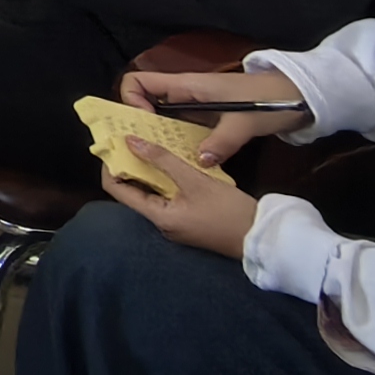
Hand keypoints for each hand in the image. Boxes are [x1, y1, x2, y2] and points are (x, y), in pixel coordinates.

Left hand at [108, 146, 261, 258]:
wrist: (262, 237)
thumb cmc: (228, 211)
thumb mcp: (196, 180)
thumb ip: (163, 160)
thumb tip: (130, 141)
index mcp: (157, 216)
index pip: (118, 190)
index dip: (112, 165)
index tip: (114, 143)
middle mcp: (161, 223)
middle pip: (134, 190)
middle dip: (131, 164)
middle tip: (131, 138)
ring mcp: (176, 223)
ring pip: (154, 192)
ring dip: (150, 170)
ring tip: (149, 144)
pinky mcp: (190, 220)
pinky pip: (170, 196)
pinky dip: (167, 179)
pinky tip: (172, 161)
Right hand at [120, 66, 306, 168]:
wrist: (297, 97)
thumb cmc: (268, 100)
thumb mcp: (245, 122)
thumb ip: (222, 142)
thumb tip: (200, 161)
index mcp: (187, 86)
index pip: (139, 82)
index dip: (131, 101)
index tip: (142, 126)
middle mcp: (185, 94)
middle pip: (145, 103)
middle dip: (138, 125)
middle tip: (139, 151)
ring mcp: (196, 107)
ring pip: (163, 119)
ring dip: (157, 138)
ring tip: (156, 163)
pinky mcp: (208, 120)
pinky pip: (182, 130)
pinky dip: (177, 144)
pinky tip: (182, 163)